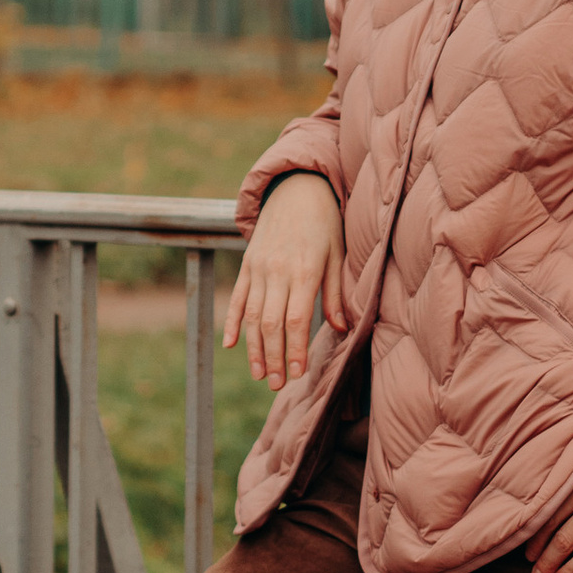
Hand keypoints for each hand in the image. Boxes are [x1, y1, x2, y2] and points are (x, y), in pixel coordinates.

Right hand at [223, 172, 347, 386]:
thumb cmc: (325, 224)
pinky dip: (232, 322)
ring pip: (252, 315)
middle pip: (271, 323)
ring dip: (254, 348)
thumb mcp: (337, 256)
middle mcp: (278, 271)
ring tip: (258, 374)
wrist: (297, 189)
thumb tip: (341, 329)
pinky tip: (230, 345)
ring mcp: (259, 268)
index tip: (296, 374)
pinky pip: (237, 298)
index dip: (294, 349)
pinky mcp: (247, 264)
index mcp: (304, 271)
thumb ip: (335, 293)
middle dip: (273, 357)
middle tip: (275, 384)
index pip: (296, 319)